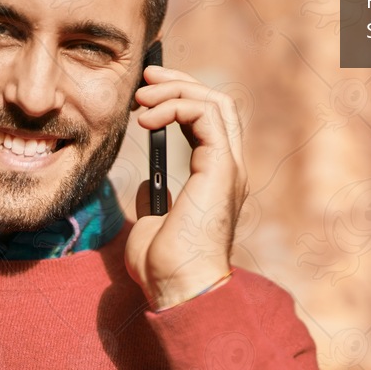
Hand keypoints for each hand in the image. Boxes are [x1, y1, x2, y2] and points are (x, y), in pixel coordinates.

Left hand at [125, 65, 248, 309]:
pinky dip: (176, 106)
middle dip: (180, 83)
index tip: (145, 94)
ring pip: (215, 103)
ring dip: (175, 90)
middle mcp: (229, 169)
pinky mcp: (221, 168)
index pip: (209, 121)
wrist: (177, 290)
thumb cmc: (164, 267)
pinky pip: (206, 116)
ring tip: (141, 97)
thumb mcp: (152, 223)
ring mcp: (229, 168)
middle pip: (216, 104)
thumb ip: (155, 197)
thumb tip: (147, 181)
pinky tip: (147, 118)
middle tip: (145, 78)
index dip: (180, 98)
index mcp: (217, 179)